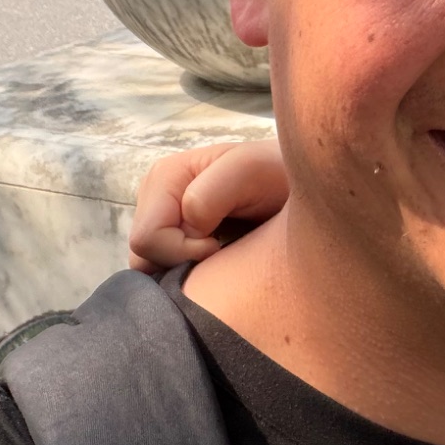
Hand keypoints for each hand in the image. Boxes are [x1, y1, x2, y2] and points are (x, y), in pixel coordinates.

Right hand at [128, 137, 289, 273]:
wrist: (302, 189)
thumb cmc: (279, 175)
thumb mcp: (251, 170)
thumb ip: (211, 192)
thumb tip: (187, 226)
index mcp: (163, 178)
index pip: (146, 239)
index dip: (182, 251)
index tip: (219, 245)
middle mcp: (155, 199)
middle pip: (143, 257)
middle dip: (181, 262)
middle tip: (222, 249)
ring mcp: (163, 221)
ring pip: (151, 269)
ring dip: (186, 270)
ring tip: (223, 252)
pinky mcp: (175, 242)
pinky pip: (165, 274)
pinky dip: (190, 274)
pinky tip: (219, 259)